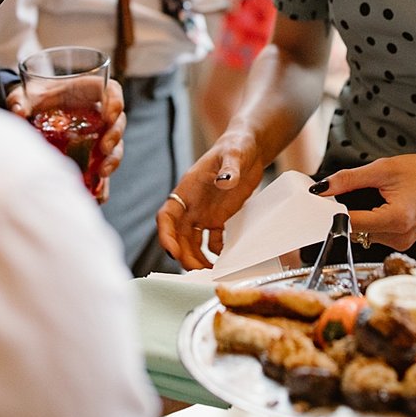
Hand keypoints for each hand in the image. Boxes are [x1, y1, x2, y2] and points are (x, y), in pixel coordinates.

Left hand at [7, 77, 125, 204]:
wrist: (31, 116)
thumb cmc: (33, 99)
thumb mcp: (24, 96)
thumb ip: (20, 100)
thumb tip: (19, 111)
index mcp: (88, 91)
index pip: (111, 91)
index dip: (115, 101)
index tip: (110, 114)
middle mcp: (98, 114)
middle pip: (118, 122)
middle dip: (115, 136)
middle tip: (104, 147)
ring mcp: (97, 136)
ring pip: (115, 147)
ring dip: (113, 160)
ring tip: (102, 173)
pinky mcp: (91, 156)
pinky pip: (102, 169)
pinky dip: (102, 184)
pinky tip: (98, 195)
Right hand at [156, 135, 264, 269]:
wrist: (250, 148)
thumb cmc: (237, 145)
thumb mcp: (234, 153)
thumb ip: (230, 167)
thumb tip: (225, 181)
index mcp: (187, 189)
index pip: (167, 215)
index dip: (166, 234)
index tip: (172, 250)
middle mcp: (191, 204)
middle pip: (178, 235)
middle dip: (183, 254)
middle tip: (196, 270)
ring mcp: (204, 212)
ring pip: (192, 241)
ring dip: (196, 257)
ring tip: (208, 271)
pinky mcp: (219, 217)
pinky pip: (212, 240)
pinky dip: (214, 252)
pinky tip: (223, 260)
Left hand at [311, 154, 415, 251]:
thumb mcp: (384, 168)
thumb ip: (349, 179)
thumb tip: (321, 189)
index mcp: (396, 219)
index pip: (350, 223)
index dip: (333, 211)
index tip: (321, 201)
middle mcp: (399, 237)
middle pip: (355, 229)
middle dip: (347, 211)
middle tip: (351, 190)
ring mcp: (401, 243)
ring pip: (363, 232)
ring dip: (360, 215)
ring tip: (374, 195)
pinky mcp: (402, 242)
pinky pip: (375, 233)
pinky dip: (371, 219)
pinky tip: (381, 204)